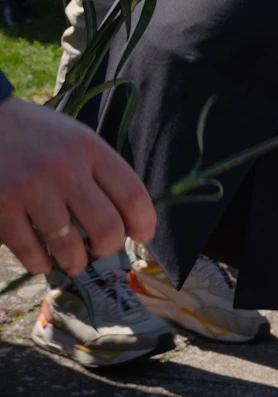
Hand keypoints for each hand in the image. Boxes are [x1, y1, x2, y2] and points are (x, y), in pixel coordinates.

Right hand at [0, 97, 152, 275]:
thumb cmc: (34, 133)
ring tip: (75, 262)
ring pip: (69, 245)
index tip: (142, 236)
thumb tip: (125, 217)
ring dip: (76, 261)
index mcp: (90, 149)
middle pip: (106, 227)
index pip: (133, 196)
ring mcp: (31, 190)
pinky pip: (30, 250)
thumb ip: (99, 171)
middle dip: (109, 248)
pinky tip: (43, 262)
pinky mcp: (1, 207)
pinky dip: (40, 263)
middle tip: (102, 251)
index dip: (144, 224)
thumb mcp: (75, 138)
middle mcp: (65, 169)